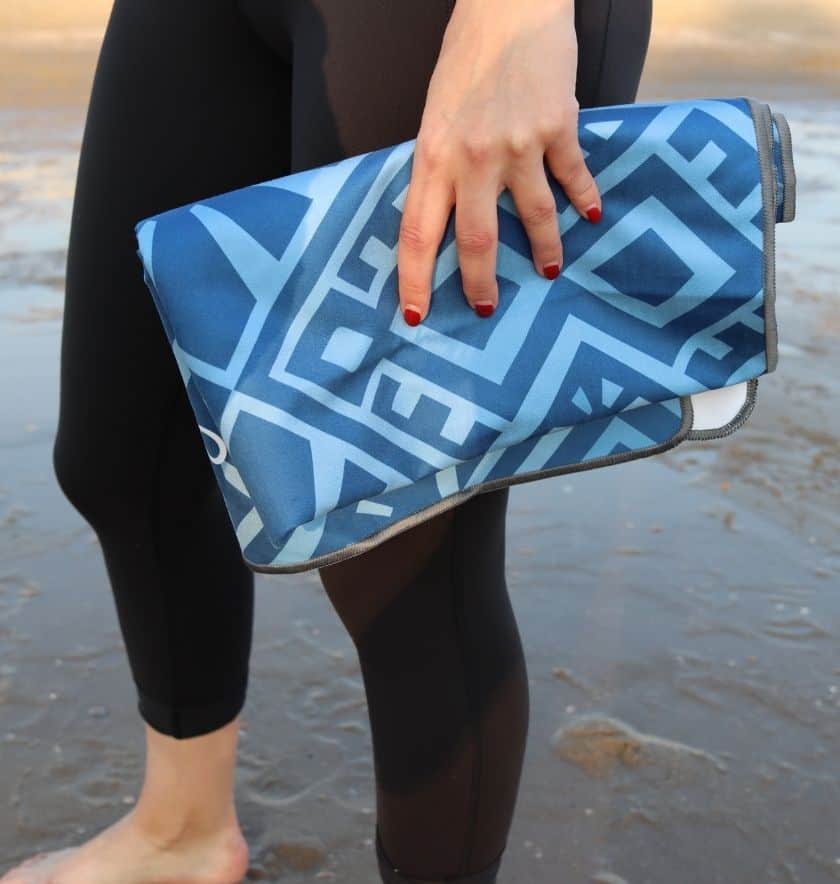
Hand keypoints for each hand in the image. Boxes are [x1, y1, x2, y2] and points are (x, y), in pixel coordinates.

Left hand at [397, 0, 599, 324]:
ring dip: (543, 251)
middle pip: (476, 241)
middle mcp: (473, 159)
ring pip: (533, 219)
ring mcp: (518, 146)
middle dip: (481, 283)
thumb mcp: (434, 118)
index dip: (415, 280)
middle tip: (485, 308)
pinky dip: (584, 200)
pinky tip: (589, 217)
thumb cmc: (466, 60)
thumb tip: (445, 219)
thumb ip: (439, 168)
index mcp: (433, 156)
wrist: (510, 4)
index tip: (414, 315)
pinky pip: (573, 177)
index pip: (417, 234)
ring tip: (548, 271)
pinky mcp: (557, 127)